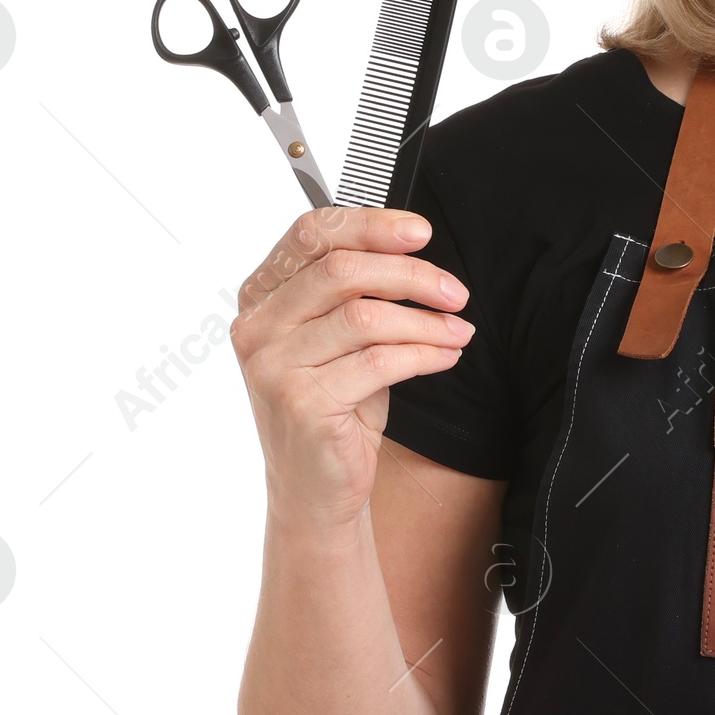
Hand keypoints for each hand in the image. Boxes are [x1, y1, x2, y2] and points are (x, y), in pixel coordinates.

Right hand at [230, 207, 474, 529]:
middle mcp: (257, 327)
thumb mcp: (341, 338)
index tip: (420, 232)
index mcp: (261, 296)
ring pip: (365, 317)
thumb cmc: (335, 406)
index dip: (371, 225)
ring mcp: (273, 366)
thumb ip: (358, 291)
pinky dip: (423, 355)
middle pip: (342, 271)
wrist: (316, 489)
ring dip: (425, 321)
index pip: (312, 234)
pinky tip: (445, 356)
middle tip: (454, 292)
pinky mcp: (301, 403)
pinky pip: (378, 362)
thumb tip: (414, 248)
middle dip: (411, 276)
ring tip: (458, 331)